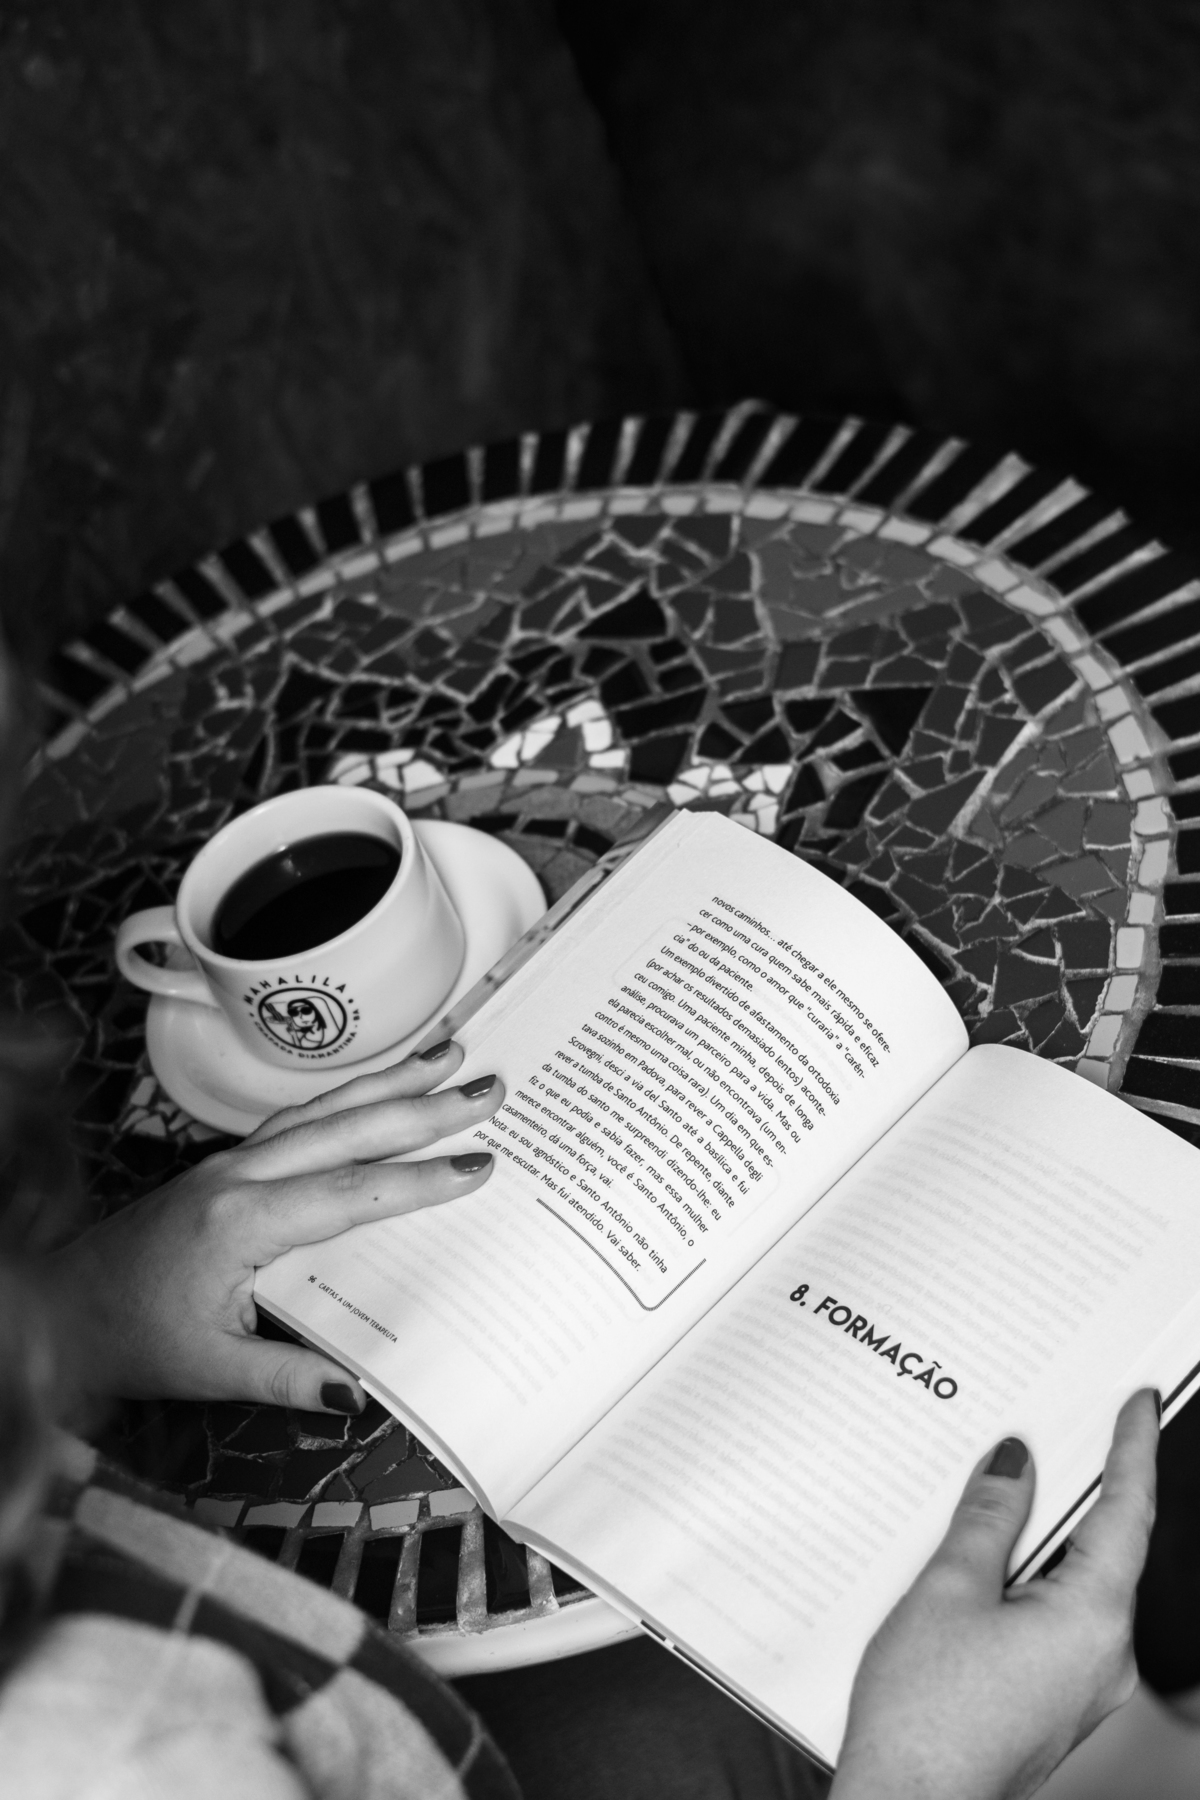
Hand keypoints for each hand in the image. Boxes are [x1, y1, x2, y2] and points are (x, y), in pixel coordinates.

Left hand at [45, 1041, 502, 1414]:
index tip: (477, 1166)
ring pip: (324, 1110)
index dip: (417, 1181)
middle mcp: (237, 1176)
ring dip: (390, 1082)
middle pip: (346, 1129)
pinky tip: (381, 1085)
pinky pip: (300, 1117)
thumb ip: (288, 1377)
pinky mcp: (226, 1163)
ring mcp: (230, 1161)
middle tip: (487, 1087)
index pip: (348, 1194)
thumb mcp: (209, 1370)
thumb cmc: (128, 1336)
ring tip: (449, 1055)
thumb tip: (360, 1392)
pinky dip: (349, 1095)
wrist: (60, 1305)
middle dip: (423, 1106)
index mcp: (239, 1222)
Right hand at [830, 1390, 1158, 1799]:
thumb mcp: (948, 1589)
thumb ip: (987, 1518)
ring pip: (1076, 1584)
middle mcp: (1104, 1657)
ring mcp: (1082, 1685)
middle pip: (1104, 1548)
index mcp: (1092, 1620)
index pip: (1128, 1513)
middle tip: (1061, 1427)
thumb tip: (1014, 1466)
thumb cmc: (925, 1718)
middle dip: (1079, 1488)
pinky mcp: (1054, 1700)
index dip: (1132, 1450)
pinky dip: (1030, 1579)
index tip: (1139, 1405)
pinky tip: (987, 1562)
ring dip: (1044, 1537)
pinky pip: (1055, 1618)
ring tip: (1005, 1490)